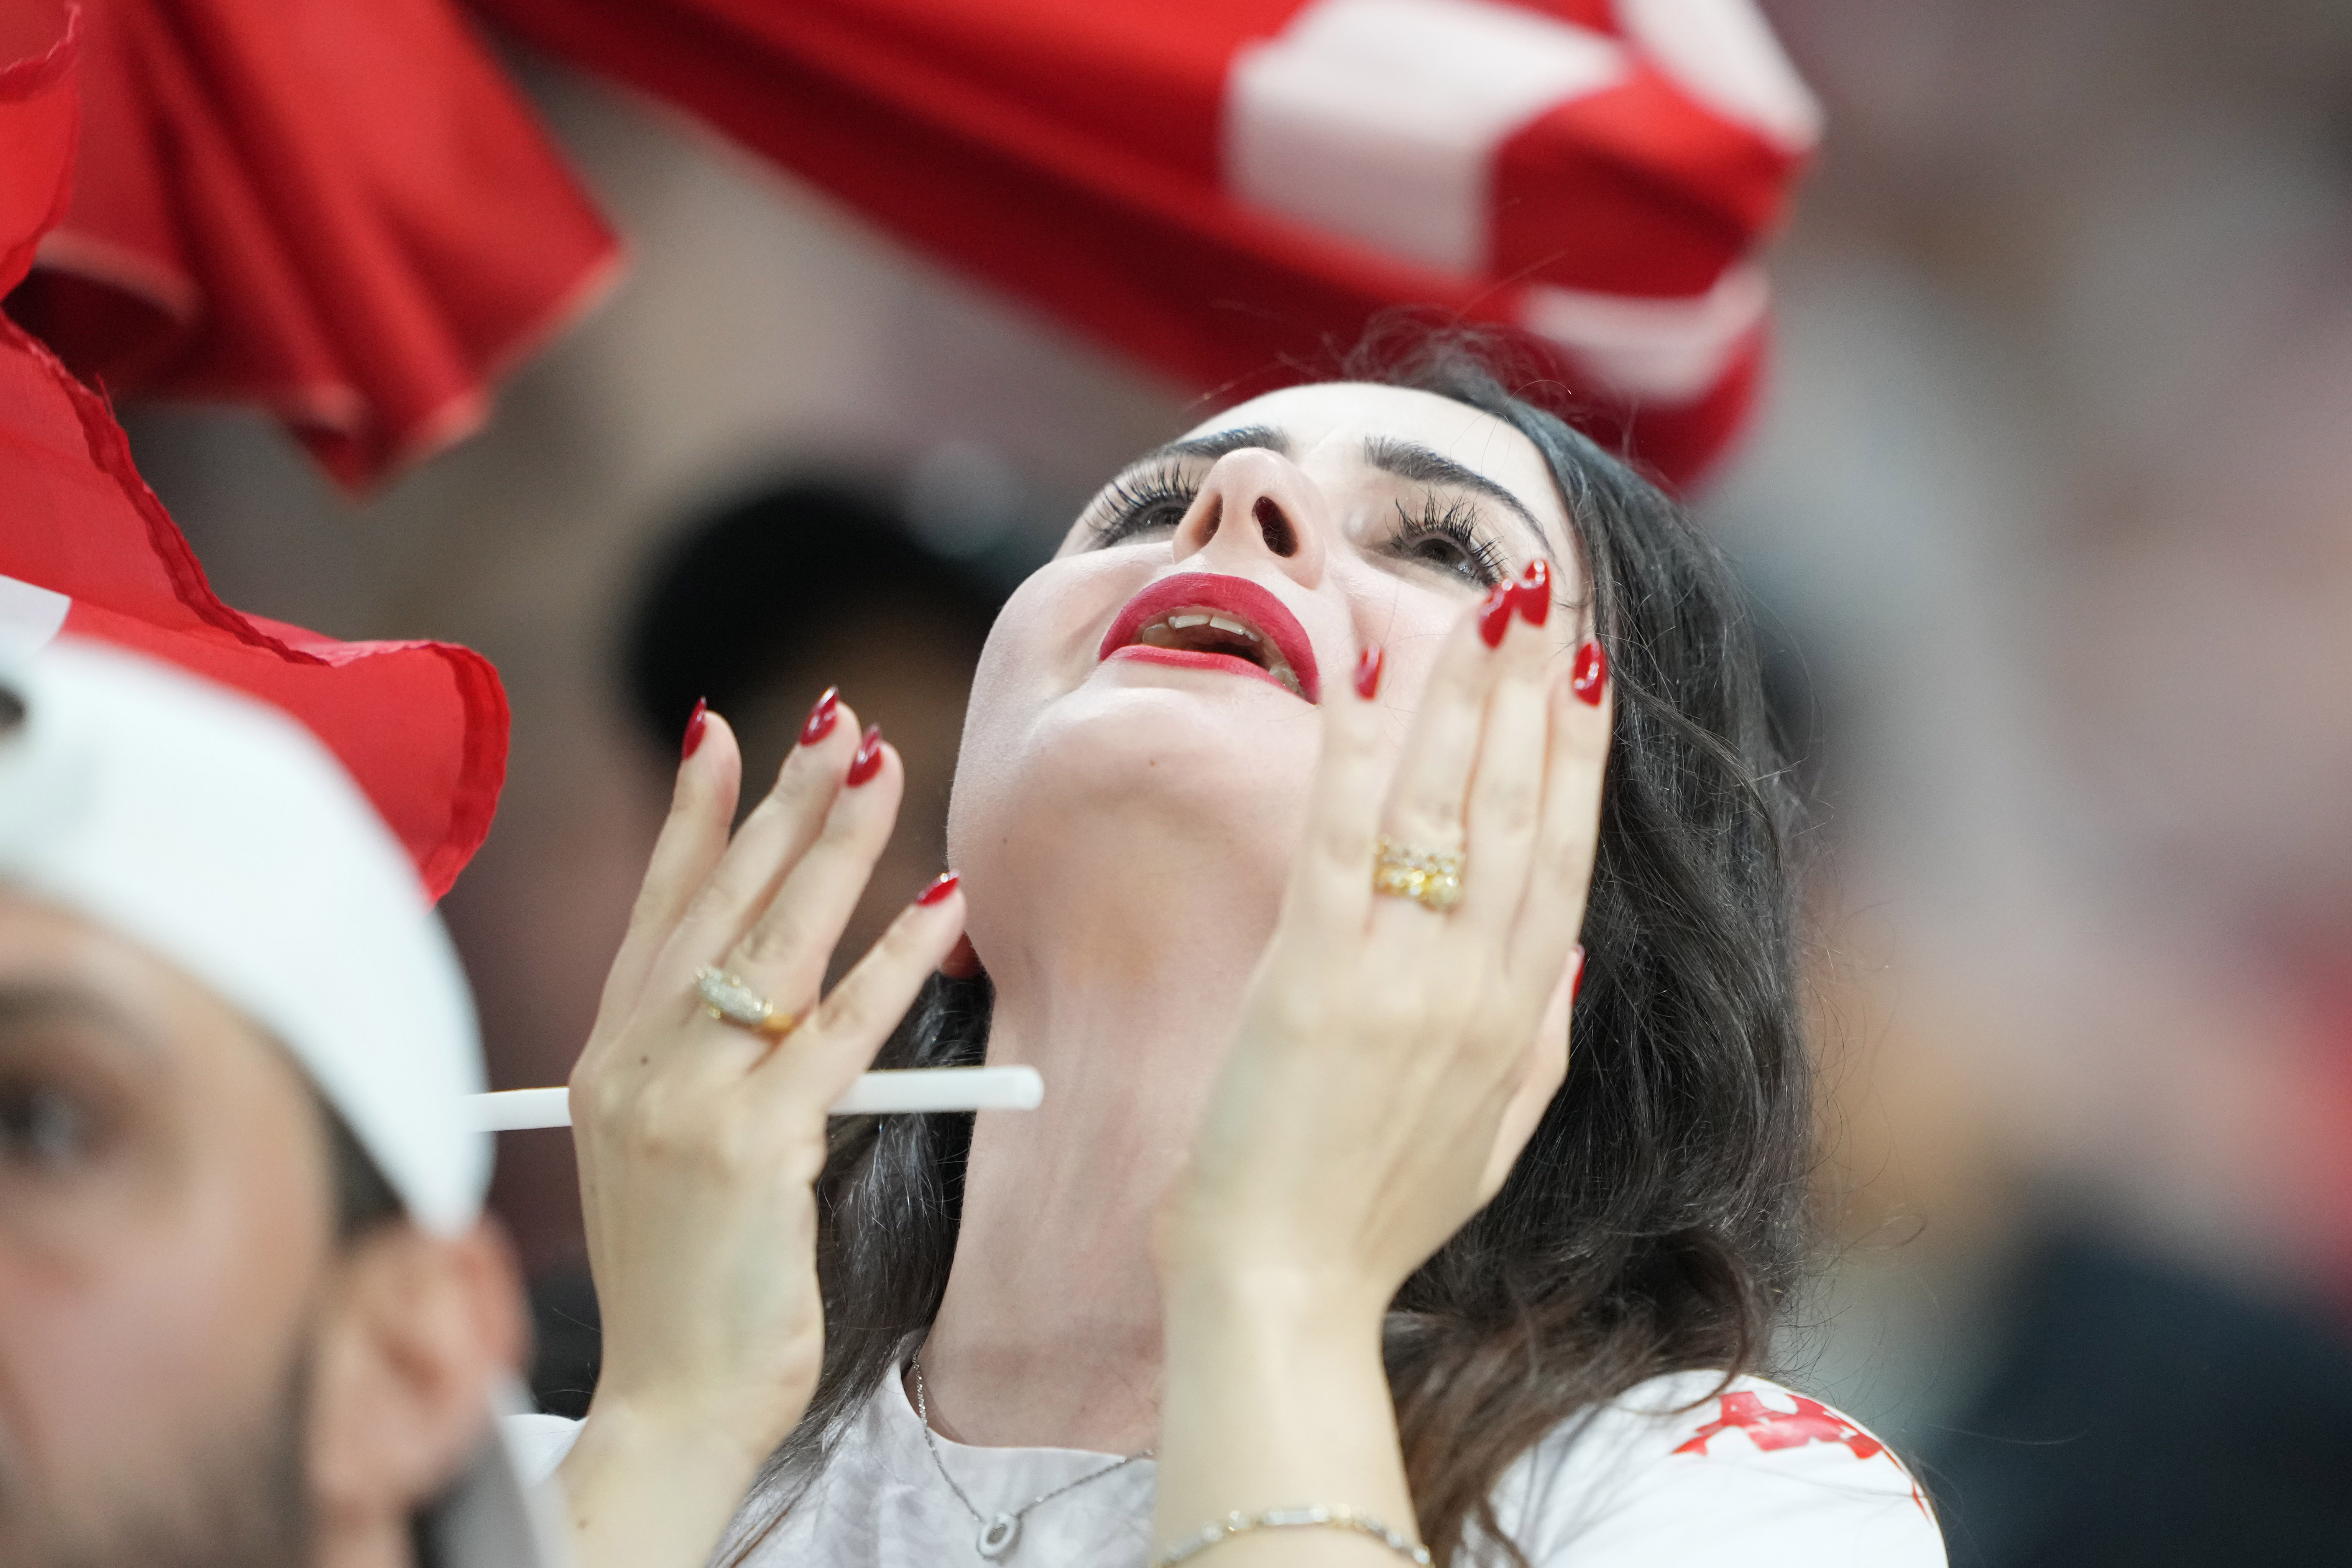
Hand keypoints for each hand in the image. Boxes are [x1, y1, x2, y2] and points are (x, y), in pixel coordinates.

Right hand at [557, 699, 962, 1567]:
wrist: (668, 1394)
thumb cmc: (690, 1276)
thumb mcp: (669, 1146)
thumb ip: (707, 1058)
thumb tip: (779, 980)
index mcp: (610, 1057)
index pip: (657, 904)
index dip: (694, 812)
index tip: (720, 728)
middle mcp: (635, 1062)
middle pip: (720, 901)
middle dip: (781, 801)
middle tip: (832, 721)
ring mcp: (686, 1101)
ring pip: (777, 944)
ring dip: (837, 847)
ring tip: (884, 771)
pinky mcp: (751, 1147)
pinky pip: (838, 1033)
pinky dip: (893, 964)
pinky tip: (940, 906)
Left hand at [1159, 576, 1608, 1316]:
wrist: (1290, 1288)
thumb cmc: (1377, 1214)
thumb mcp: (1493, 1132)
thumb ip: (1540, 1038)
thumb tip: (1567, 951)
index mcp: (1520, 1014)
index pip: (1563, 851)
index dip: (1579, 750)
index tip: (1586, 666)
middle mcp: (1478, 984)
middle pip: (1518, 808)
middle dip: (1536, 690)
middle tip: (1546, 592)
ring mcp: (1401, 978)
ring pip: (1446, 806)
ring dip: (1469, 695)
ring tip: (1487, 605)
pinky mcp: (1313, 979)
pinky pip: (1340, 839)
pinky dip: (1354, 748)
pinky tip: (1359, 668)